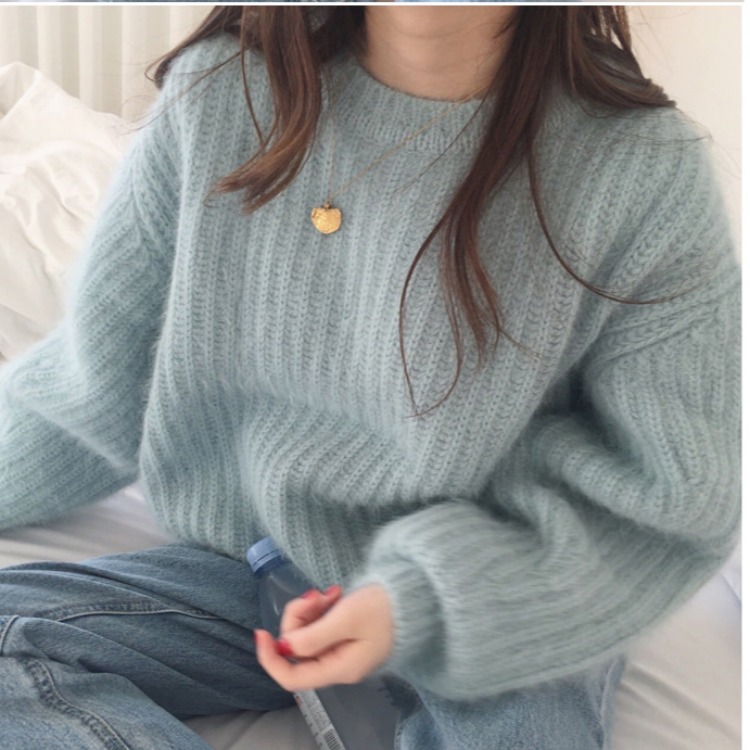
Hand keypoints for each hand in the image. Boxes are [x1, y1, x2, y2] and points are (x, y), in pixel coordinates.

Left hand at [255, 584, 393, 691]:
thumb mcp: (346, 618)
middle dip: (298, 619)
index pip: (291, 678)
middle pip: (298, 649)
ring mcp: (342, 649)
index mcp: (339, 668)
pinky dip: (321, 607)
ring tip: (329, 592)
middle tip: (313, 595)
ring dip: (310, 610)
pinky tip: (334, 594)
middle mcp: (338, 664)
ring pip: (307, 634)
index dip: (271, 658)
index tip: (261, 632)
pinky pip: (320, 625)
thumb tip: (284, 648)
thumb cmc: (385, 608)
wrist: (416, 596)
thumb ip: (312, 636)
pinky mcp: (346, 633)